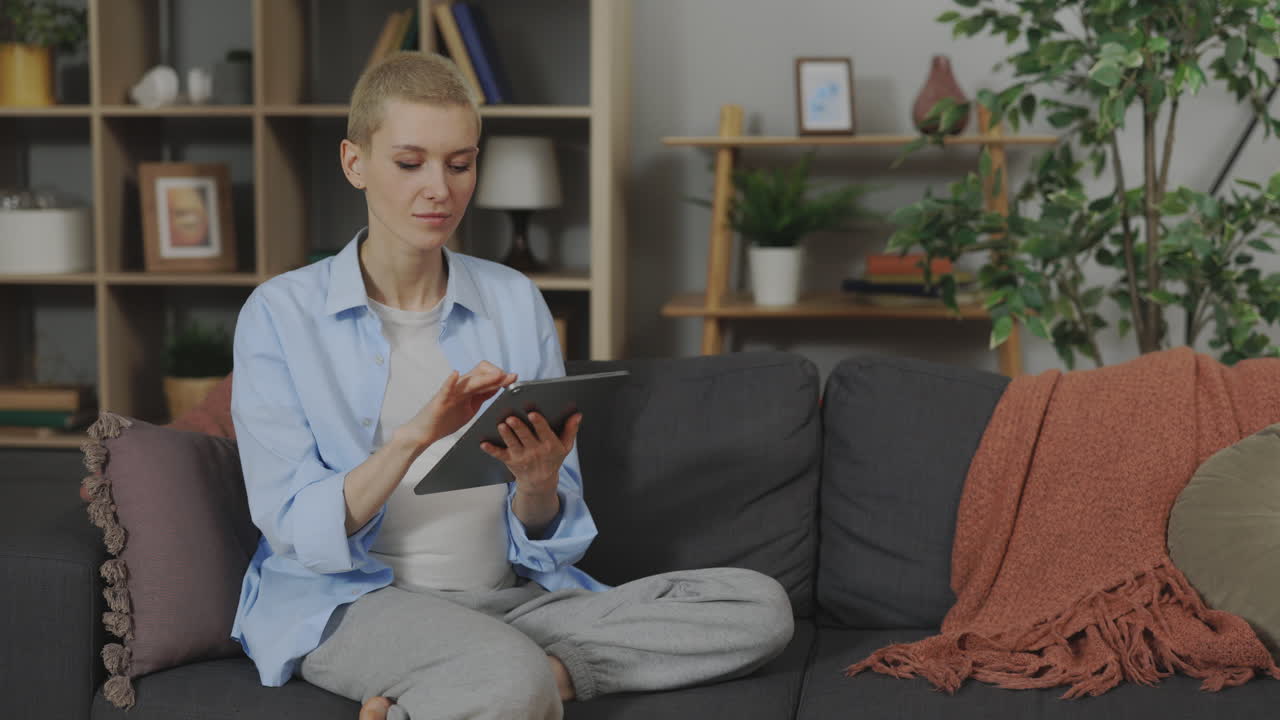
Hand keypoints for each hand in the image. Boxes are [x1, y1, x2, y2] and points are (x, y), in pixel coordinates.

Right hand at [396, 362, 516, 450]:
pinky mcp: (440, 400)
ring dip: (484, 378)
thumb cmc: (446, 419)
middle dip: (496, 374)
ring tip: (498, 375)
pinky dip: (450, 381)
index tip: (514, 378)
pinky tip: (455, 374)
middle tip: (510, 378)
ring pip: (469, 380)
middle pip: (480, 372)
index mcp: (468, 388)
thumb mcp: (471, 407)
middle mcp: (460, 387)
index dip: (500, 376)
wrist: (425, 432)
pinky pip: (445, 388)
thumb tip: (499, 386)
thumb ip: (483, 396)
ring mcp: (450, 392)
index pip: (486, 375)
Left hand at [480, 411, 581, 496]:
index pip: (544, 432)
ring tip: (501, 426)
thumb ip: (571, 430)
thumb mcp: (565, 446)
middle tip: (512, 418)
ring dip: (506, 435)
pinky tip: (483, 444)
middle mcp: (535, 451)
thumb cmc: (552, 459)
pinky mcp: (510, 461)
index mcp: (549, 445)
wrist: (540, 482)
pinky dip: (491, 450)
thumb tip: (577, 414)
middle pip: (526, 437)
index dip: (538, 423)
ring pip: (512, 444)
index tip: (533, 414)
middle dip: (519, 427)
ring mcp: (521, 457)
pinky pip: (499, 455)